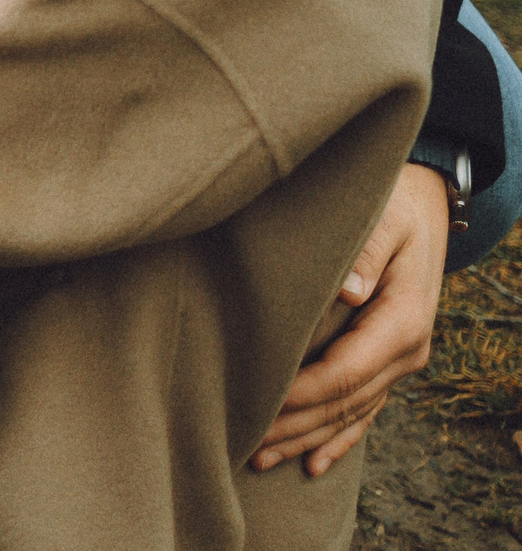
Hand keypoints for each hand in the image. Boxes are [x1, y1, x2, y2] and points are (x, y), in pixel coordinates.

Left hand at [252, 162, 448, 475]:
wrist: (424, 205)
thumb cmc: (391, 205)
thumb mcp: (383, 219)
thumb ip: (364, 254)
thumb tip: (347, 291)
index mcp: (402, 322)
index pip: (345, 372)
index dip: (302, 394)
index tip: (258, 404)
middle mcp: (406, 351)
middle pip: (345, 403)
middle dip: (295, 427)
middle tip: (245, 447)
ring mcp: (401, 360)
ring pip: (352, 414)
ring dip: (308, 439)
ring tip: (261, 461)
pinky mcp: (390, 360)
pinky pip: (365, 409)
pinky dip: (339, 438)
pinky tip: (312, 464)